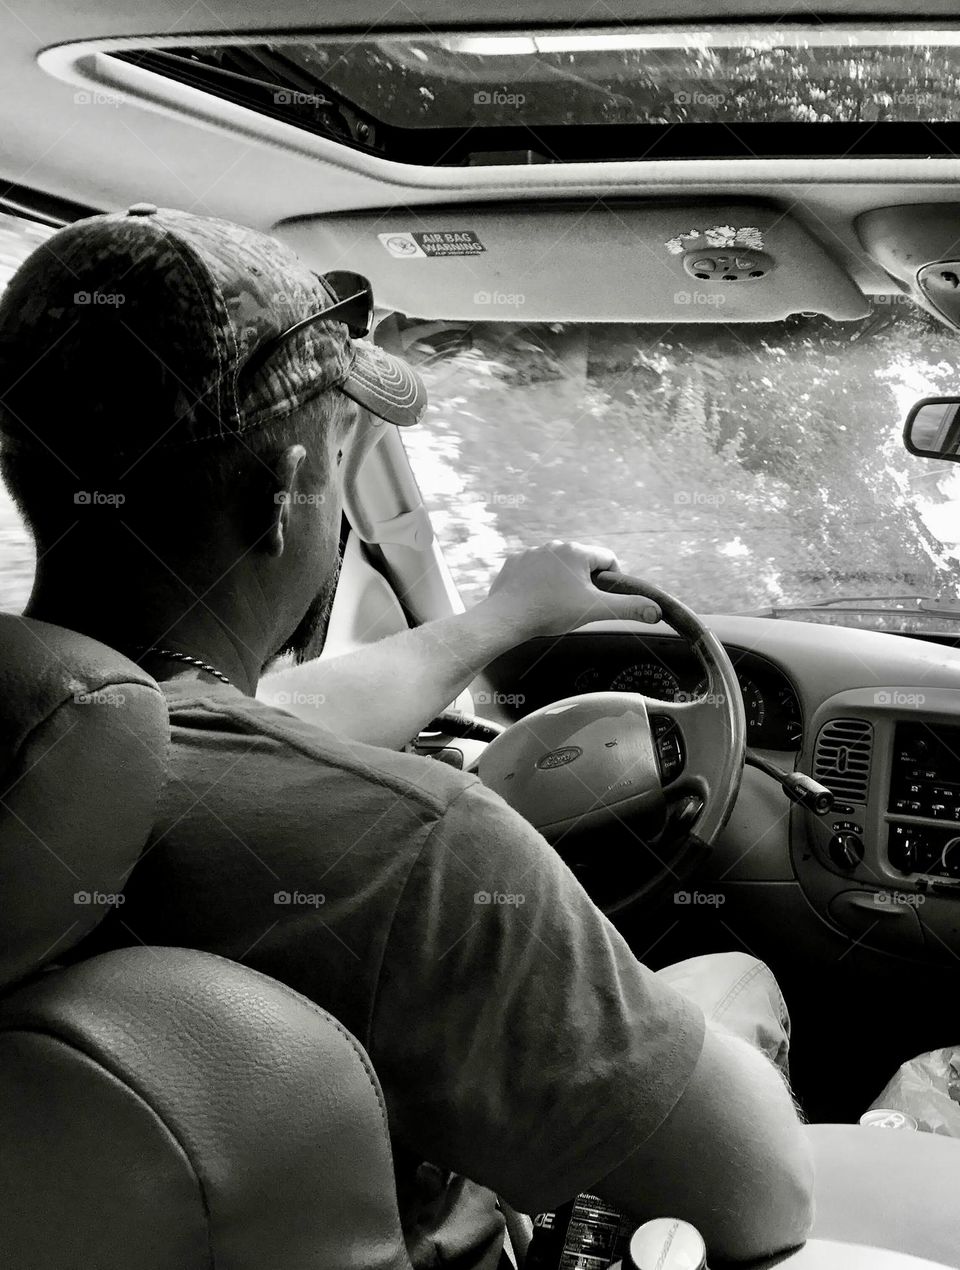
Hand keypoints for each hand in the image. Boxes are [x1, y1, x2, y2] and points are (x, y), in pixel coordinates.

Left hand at [481, 541, 661, 639]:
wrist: (507, 617)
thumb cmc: (551, 612)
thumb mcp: (595, 610)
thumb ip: (628, 608)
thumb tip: (656, 610)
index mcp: (577, 552)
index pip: (607, 559)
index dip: (613, 579)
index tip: (606, 597)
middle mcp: (554, 545)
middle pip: (582, 562)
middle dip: (586, 582)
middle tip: (581, 605)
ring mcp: (531, 553)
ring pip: (557, 566)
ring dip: (563, 581)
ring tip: (558, 604)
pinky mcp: (514, 563)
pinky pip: (534, 570)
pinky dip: (539, 583)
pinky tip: (537, 599)